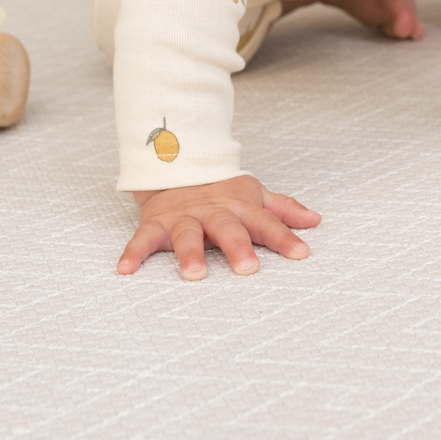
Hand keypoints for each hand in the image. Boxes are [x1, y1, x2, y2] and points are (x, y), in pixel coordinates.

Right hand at [117, 174, 320, 279]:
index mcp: (240, 208)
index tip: (302, 253)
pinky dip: (133, 253)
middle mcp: (212, 213)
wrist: (177, 164)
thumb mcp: (253, 195)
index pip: (267, 223)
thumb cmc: (221, 190)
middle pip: (228, 229)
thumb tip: (315, 221)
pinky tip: (125, 270)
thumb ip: (282, 210)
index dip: (285, 238)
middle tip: (248, 268)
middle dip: (237, 247)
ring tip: (194, 275)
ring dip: (190, 254)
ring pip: (187, 236)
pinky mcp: (155, 223)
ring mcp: (183, 218)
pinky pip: (142, 239)